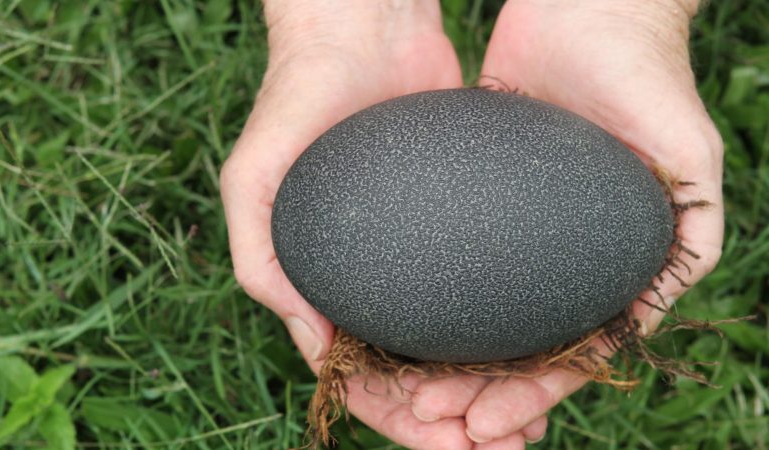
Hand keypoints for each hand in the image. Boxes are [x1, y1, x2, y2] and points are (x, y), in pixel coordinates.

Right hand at [219, 1, 504, 447]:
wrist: (361, 32)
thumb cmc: (296, 101)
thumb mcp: (253, 181)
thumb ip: (263, 264)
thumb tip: (319, 348)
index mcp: (317, 288)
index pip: (357, 378)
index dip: (400, 422)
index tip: (451, 446)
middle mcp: (367, 282)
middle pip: (411, 376)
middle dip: (453, 422)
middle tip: (507, 447)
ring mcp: (411, 258)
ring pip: (451, 344)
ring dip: (487, 389)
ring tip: (536, 419)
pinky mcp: (452, 229)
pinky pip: (480, 293)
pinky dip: (505, 333)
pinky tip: (542, 352)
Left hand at [410, 0, 723, 445]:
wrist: (589, 12)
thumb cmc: (650, 79)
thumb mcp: (689, 161)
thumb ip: (687, 236)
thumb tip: (651, 312)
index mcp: (618, 269)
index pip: (572, 354)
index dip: (530, 397)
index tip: (484, 425)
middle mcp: (568, 261)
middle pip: (521, 347)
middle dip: (478, 391)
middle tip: (432, 415)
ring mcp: (526, 238)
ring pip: (484, 316)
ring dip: (449, 359)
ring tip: (410, 391)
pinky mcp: (488, 208)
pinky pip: (457, 263)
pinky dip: (434, 301)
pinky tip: (399, 327)